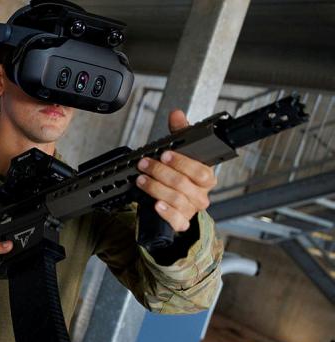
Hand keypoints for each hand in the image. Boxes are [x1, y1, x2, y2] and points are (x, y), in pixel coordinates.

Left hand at [136, 110, 216, 231]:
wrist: (174, 201)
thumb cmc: (180, 175)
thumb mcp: (179, 153)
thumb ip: (179, 133)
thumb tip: (176, 114)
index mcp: (206, 177)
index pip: (200, 171)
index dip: (181, 162)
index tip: (164, 154)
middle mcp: (201, 194)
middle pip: (184, 185)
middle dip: (161, 173)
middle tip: (144, 165)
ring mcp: (191, 209)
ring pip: (177, 200)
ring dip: (156, 188)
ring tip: (141, 180)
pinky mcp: (182, 222)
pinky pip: (177, 221)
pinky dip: (166, 213)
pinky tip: (156, 205)